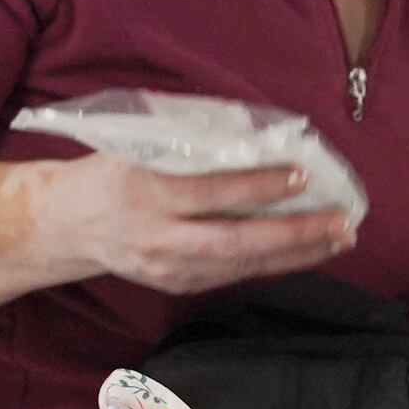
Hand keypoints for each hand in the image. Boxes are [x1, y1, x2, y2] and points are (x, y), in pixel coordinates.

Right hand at [38, 153, 354, 296]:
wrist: (68, 226)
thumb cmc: (108, 173)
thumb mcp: (132, 141)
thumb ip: (184, 131)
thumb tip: (248, 122)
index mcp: (145, 192)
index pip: (212, 192)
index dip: (259, 186)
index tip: (301, 175)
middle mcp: (158, 237)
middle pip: (236, 241)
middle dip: (294, 234)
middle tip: (340, 222)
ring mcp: (167, 269)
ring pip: (242, 266)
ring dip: (296, 254)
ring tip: (339, 238)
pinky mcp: (176, 286)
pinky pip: (234, 276)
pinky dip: (274, 264)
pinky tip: (306, 252)